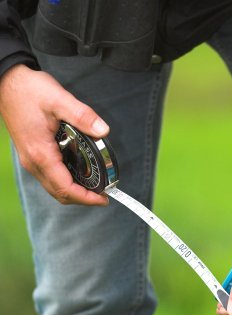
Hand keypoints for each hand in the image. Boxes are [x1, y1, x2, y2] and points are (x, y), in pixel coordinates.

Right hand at [0, 64, 109, 205]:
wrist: (6, 82)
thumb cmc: (29, 90)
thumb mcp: (59, 99)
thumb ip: (82, 116)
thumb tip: (103, 131)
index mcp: (41, 154)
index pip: (65, 188)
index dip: (86, 198)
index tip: (104, 198)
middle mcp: (34, 163)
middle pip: (60, 194)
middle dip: (83, 199)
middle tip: (103, 194)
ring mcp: (31, 161)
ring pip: (54, 188)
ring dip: (74, 192)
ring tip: (95, 186)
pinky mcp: (31, 156)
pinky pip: (50, 178)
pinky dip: (66, 182)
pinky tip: (80, 174)